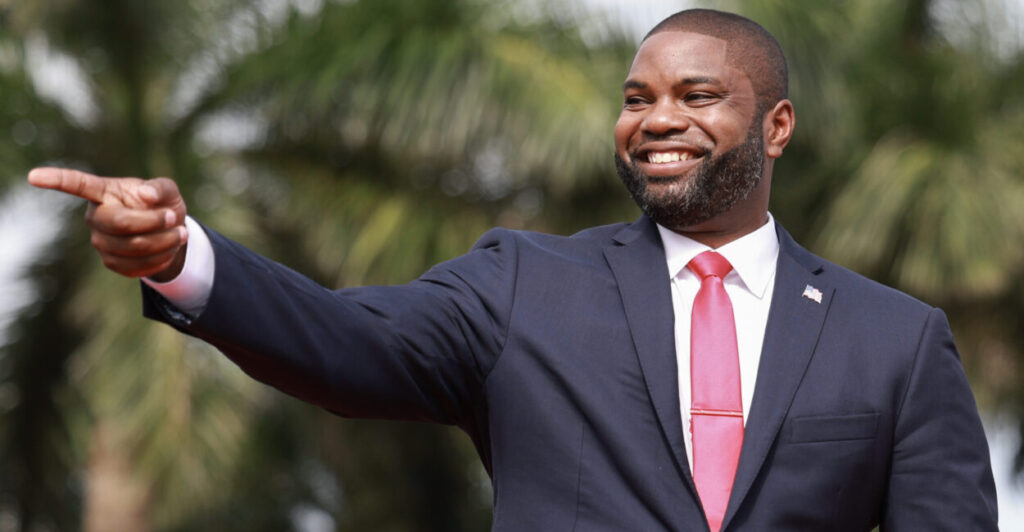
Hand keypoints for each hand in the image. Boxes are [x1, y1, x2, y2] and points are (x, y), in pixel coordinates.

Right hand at [27, 167, 188, 280]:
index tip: (34, 177)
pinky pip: (137, 266)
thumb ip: (159, 188)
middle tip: (174, 217)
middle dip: (153, 223)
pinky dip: (161, 258)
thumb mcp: (168, 190)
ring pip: (132, 247)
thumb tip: (145, 195)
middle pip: (120, 224)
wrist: (169, 232)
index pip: (77, 184)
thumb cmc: (163, 204)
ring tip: (180, 233)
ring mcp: (100, 241)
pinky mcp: (111, 262)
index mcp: (103, 192)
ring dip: (164, 242)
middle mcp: (95, 217)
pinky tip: (169, 248)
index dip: (56, 180)